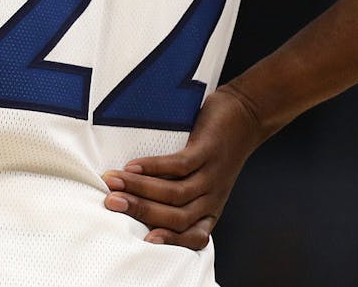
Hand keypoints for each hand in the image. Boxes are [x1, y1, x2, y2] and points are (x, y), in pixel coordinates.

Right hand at [100, 84, 267, 248]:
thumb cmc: (216, 148)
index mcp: (209, 210)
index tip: (144, 240)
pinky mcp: (208, 151)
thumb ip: (177, 191)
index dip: (171, 241)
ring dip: (140, 189)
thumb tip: (131, 195)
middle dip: (140, 211)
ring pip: (175, 193)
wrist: (246, 116)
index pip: (194, 237)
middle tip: (110, 203)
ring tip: (113, 181)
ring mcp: (211, 175)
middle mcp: (211, 197)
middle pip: (177, 217)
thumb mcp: (203, 179)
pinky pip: (180, 166)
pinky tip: (134, 165)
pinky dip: (155, 168)